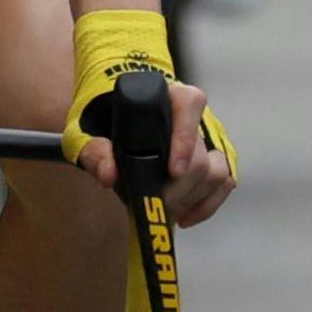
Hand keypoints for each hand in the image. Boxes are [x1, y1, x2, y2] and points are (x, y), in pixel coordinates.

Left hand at [62, 7, 238, 227]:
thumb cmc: (104, 119)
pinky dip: (206, 205)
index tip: (173, 171)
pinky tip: (184, 216)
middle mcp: (195, 114)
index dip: (185, 141)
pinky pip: (225, 183)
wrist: (117, 117)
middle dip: (179, 189)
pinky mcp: (216, 158)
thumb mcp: (87, 130)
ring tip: (166, 211)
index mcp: (167, 94)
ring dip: (191, 199)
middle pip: (201, 155)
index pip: (190, 105)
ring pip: (216, 172)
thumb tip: (109, 175)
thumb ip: (94, 149)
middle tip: (158, 206)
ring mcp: (209, 137)